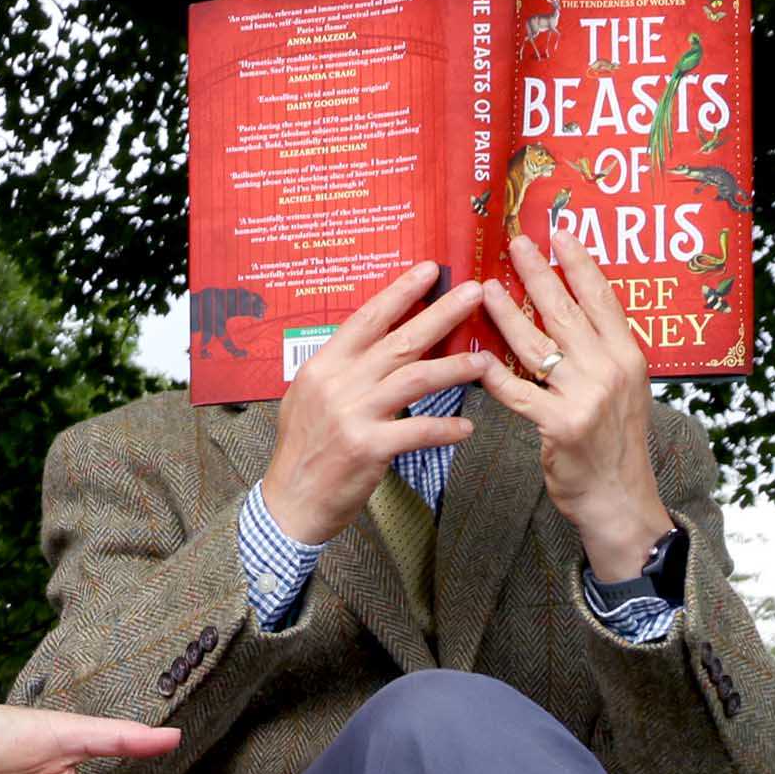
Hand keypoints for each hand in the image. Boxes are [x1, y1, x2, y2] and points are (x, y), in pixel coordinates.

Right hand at [262, 262, 495, 548]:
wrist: (289, 503)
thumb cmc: (304, 451)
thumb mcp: (309, 399)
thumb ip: (341, 371)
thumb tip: (378, 344)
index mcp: (323, 366)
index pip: (367, 318)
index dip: (401, 292)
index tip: (429, 271)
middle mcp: (337, 384)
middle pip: (399, 340)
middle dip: (442, 314)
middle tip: (474, 294)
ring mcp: (352, 414)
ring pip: (416, 378)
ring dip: (456, 368)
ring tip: (485, 362)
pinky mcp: (368, 447)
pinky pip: (418, 431)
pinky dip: (445, 428)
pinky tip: (466, 428)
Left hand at [479, 234, 670, 578]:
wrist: (618, 497)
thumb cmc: (614, 442)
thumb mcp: (623, 390)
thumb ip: (601, 353)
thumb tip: (575, 314)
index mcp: (628, 355)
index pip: (602, 297)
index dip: (580, 263)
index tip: (560, 232)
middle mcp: (610, 369)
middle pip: (567, 311)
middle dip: (538, 274)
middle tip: (515, 243)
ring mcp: (586, 397)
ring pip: (537, 346)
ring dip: (508, 314)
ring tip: (484, 288)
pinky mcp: (559, 425)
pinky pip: (519, 393)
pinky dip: (494, 376)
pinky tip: (474, 359)